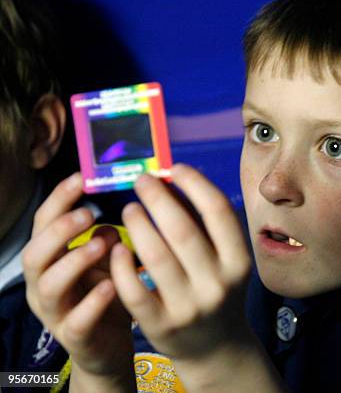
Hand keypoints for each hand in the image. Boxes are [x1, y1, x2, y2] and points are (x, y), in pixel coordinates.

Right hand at [22, 173, 133, 384]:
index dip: (58, 200)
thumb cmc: (106, 293)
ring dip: (74, 261)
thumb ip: (108, 238)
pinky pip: (76, 320)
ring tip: (101, 245)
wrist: (108, 345)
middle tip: (88, 214)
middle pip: (34, 253)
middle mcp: (44, 284)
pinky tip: (112, 285)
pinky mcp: (74, 336)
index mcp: (51, 259)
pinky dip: (92, 302)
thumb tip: (123, 209)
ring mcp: (55, 312)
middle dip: (58, 231)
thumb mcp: (107, 260)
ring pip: (49, 285)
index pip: (44, 224)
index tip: (79, 178)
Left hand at [110, 164, 254, 388]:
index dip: (195, 183)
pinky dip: (121, 264)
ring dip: (137, 224)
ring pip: (155, 255)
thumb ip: (204, 225)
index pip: (218, 211)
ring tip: (129, 208)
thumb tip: (172, 180)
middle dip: (157, 197)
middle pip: (182, 229)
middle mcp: (218, 284)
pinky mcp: (161, 326)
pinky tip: (117, 247)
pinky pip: (133, 288)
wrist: (215, 347)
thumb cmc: (216, 289)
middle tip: (141, 180)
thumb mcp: (225, 260)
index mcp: (239, 261)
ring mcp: (189, 307)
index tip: (174, 167)